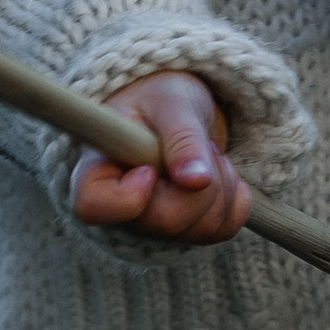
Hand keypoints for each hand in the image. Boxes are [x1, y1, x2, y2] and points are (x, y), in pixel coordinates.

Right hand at [69, 71, 251, 241]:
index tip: (149, 169)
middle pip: (167, 220)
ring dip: (221, 183)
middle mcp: (120, 209)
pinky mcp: (186, 232)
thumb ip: (181, 138)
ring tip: (204, 151)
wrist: (175, 109)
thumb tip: (197, 181)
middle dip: (199, 181)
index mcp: (97, 170)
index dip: (128, 196)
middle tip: (198, 144)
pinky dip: (235, 198)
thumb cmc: (158, 98)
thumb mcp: (170, 102)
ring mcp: (154, 226)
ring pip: (203, 227)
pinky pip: (224, 229)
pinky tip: (219, 172)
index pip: (93, 207)